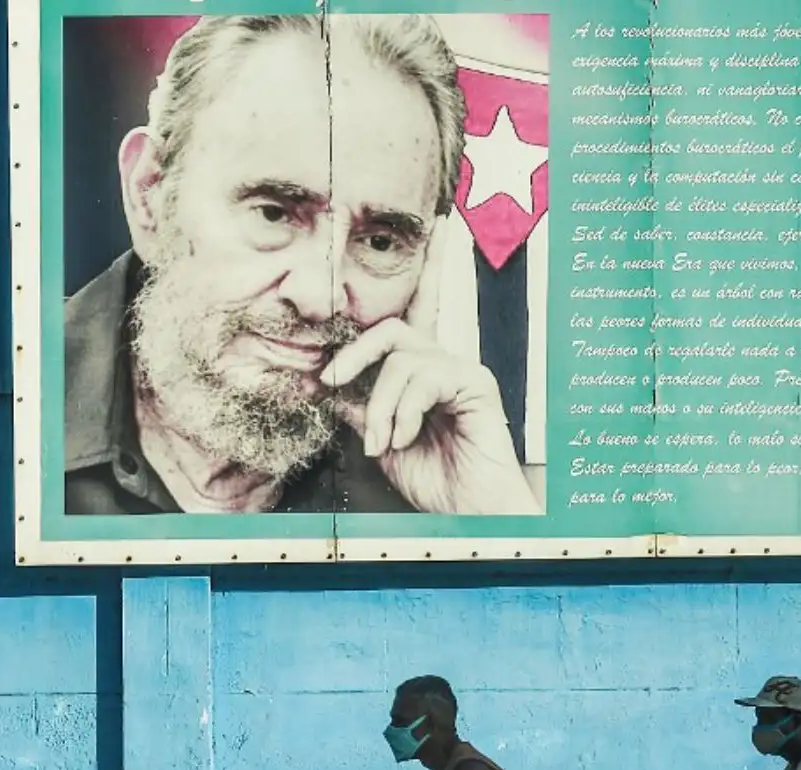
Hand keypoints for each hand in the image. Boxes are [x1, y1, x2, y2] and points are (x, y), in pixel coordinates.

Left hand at [324, 221, 539, 516]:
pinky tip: (403, 438)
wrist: (470, 514)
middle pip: (391, 329)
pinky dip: (402, 411)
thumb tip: (323, 383)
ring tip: (380, 442)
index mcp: (422, 373)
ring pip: (400, 359)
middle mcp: (444, 363)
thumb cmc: (435, 480)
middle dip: (352, 353)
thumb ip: (358, 407)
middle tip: (330, 382)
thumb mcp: (381, 440)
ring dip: (377, 406)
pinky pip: (424, 377)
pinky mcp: (476, 383)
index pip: (416, 312)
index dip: (431, 267)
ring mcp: (462, 371)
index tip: (445, 224)